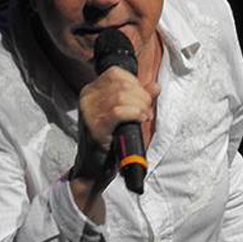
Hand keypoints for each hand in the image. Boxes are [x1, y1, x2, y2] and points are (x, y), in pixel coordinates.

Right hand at [69, 66, 159, 221]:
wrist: (94, 168)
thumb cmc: (109, 140)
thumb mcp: (123, 115)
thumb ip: (138, 98)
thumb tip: (155, 86)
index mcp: (91, 91)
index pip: (116, 73)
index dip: (135, 82)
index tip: (143, 98)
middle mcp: (87, 98)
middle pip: (121, 84)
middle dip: (142, 96)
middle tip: (147, 111)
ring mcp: (89, 112)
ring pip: (121, 96)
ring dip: (140, 105)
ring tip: (144, 116)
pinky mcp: (95, 127)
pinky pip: (118, 111)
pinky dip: (135, 113)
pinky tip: (140, 119)